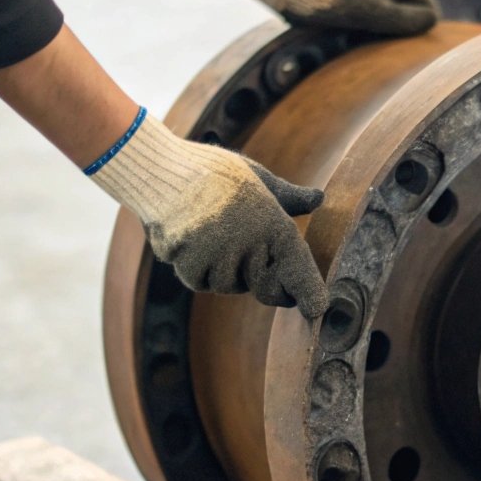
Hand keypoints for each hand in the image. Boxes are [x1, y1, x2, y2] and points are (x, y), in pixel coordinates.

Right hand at [90, 116, 328, 316]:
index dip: (309, 291)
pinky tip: (190, 241)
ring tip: (210, 234)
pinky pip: (200, 282)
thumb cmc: (214, 172)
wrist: (163, 170)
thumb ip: (288, 197)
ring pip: (228, 285)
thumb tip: (318, 198)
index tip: (316, 309)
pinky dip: (196, 268)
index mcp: (273, 222)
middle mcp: (251, 244)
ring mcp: (220, 256)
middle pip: (261, 285)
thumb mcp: (258, 179)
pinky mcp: (191, 265)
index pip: (297, 267)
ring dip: (222, 270)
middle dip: (257, 278)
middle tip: (243, 252)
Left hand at [238, 0, 439, 36]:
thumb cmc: (336, 3)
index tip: (419, 49)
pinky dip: (374, 25)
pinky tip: (362, 37)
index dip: (427, 26)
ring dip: (391, 28)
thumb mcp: (377, 14)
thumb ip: (407, 19)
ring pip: (390, 10)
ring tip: (382, 46)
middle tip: (401, 51)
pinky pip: (373, 12)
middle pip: (409, 6)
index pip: (427, 3)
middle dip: (409, 26)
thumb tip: (432, 21)